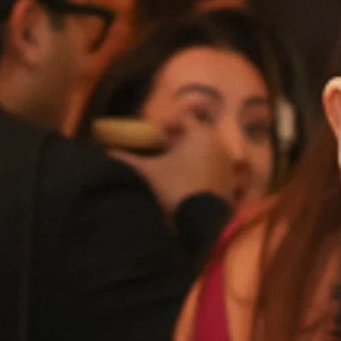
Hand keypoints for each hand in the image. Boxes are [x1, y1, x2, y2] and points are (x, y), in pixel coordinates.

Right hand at [124, 109, 248, 218]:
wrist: (198, 222)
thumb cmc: (173, 187)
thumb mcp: (147, 171)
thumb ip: (126, 159)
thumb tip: (106, 153)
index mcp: (200, 134)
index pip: (184, 119)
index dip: (170, 125)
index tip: (158, 135)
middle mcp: (220, 146)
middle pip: (198, 137)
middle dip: (183, 142)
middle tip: (166, 152)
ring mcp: (230, 167)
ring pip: (209, 155)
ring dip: (195, 159)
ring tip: (177, 170)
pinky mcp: (234, 186)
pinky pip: (217, 174)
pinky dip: (206, 176)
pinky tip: (191, 186)